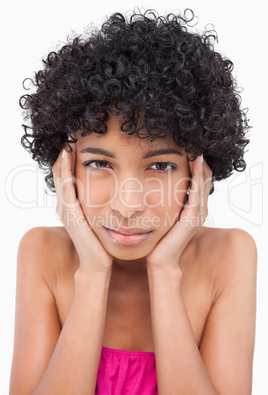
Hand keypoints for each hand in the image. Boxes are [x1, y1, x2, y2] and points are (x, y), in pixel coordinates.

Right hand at [52, 144, 112, 272]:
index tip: (78, 138)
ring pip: (60, 175)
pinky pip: (65, 186)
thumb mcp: (99, 218)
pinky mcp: (70, 213)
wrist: (98, 264)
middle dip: (65, 152)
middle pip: (60, 171)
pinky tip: (68, 154)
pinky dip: (65, 170)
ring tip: (67, 137)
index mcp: (71, 205)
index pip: (66, 174)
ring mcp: (65, 209)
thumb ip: (100, 204)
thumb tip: (114, 191)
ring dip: (63, 156)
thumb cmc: (102, 242)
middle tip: (71, 132)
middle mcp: (64, 205)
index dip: (70, 156)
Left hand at [146, 155, 211, 270]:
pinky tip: (195, 163)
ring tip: (197, 149)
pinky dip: (197, 178)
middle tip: (194, 144)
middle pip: (205, 179)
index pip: (200, 181)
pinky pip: (197, 193)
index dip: (197, 165)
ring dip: (201, 166)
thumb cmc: (159, 238)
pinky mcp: (191, 218)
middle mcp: (199, 210)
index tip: (188, 148)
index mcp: (194, 208)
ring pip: (203, 184)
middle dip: (200, 162)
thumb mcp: (165, 215)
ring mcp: (198, 214)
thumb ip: (166, 202)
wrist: (160, 259)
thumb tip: (155, 185)